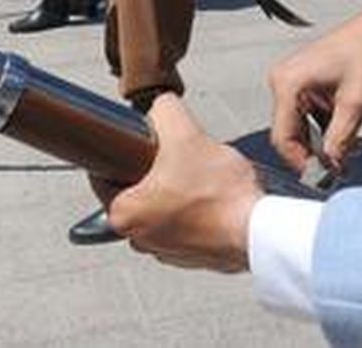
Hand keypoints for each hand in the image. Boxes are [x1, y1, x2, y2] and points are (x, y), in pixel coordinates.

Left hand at [104, 94, 261, 272]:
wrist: (257, 232)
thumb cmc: (221, 196)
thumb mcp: (187, 134)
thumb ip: (165, 109)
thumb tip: (160, 105)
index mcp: (124, 214)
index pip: (104, 173)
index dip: (124, 150)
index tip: (142, 143)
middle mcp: (138, 238)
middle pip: (136, 188)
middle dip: (155, 169)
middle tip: (180, 157)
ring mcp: (164, 250)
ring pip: (161, 205)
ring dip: (177, 189)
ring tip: (202, 178)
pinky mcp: (189, 255)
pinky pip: (183, 222)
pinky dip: (195, 209)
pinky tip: (213, 197)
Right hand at [267, 4, 361, 174]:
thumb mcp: (355, 103)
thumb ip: (340, 139)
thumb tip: (329, 169)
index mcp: (288, 83)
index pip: (283, 136)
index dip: (301, 162)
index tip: (321, 177)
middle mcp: (282, 82)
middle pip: (289, 134)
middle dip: (313, 154)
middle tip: (337, 171)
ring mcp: (290, 84)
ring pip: (299, 129)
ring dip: (321, 144)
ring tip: (347, 153)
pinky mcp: (301, 87)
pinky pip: (306, 118)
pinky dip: (323, 131)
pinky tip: (345, 136)